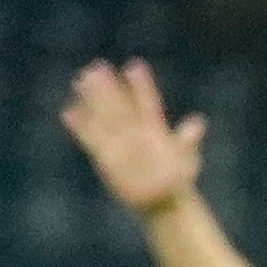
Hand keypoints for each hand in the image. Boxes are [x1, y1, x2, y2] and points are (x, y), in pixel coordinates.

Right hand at [62, 59, 204, 214]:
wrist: (163, 200)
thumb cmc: (177, 181)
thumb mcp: (186, 161)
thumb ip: (187, 141)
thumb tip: (198, 123)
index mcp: (155, 128)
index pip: (147, 102)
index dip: (141, 86)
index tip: (135, 66)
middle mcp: (135, 131)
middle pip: (120, 105)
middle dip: (109, 87)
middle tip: (97, 67)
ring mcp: (119, 142)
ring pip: (104, 117)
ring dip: (92, 100)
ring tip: (80, 80)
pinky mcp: (105, 157)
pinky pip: (90, 138)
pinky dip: (79, 126)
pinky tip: (68, 111)